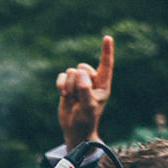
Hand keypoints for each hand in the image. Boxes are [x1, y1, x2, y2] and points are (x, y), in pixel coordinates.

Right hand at [56, 36, 113, 150]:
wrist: (74, 129)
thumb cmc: (86, 120)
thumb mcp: (88, 107)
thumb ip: (85, 90)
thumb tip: (79, 72)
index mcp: (103, 85)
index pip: (106, 65)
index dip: (106, 51)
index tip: (107, 37)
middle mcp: (92, 80)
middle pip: (82, 67)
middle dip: (77, 82)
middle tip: (78, 97)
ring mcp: (79, 82)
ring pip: (71, 72)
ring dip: (68, 86)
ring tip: (70, 99)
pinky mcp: (67, 84)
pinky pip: (61, 76)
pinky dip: (60, 84)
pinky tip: (62, 94)